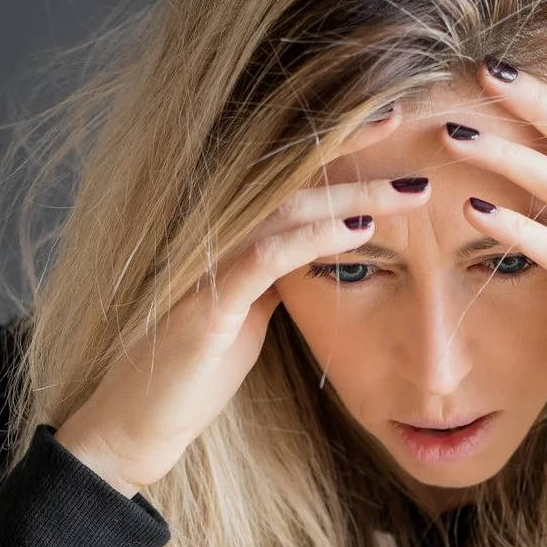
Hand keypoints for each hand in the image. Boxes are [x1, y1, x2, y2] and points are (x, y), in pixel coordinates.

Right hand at [54, 112, 426, 495]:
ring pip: (286, 209)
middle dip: (351, 148)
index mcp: (225, 235)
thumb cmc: (194, 371)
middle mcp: (213, 236)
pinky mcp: (207, 305)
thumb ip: (275, 272)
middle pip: (291, 177)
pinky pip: (267, 257)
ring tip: (408, 191)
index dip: (335, 144)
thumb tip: (317, 246)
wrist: (138, 424)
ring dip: (353, 195)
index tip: (388, 122)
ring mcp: (206, 267)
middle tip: (405, 122)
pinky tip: (360, 230)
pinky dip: (316, 239)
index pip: (287, 176)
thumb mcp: (249, 312)